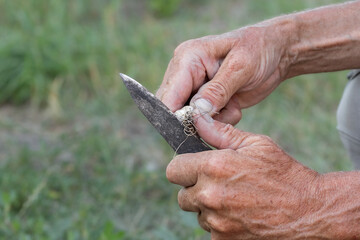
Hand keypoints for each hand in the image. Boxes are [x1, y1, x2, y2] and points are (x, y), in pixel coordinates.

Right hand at [157, 19, 293, 124]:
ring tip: (233, 104)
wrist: (276, 52)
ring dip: (213, 120)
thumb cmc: (259, 49)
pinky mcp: (205, 99)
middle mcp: (185, 72)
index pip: (168, 95)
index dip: (177, 116)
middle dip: (198, 119)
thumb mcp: (241, 67)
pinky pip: (204, 120)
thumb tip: (196, 112)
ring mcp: (194, 87)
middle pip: (174, 110)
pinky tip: (235, 105)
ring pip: (190, 118)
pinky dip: (220, 119)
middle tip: (224, 112)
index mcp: (187, 57)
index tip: (199, 127)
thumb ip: (218, 90)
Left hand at [166, 114, 320, 238]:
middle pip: (182, 194)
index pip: (173, 170)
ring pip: (197, 213)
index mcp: (214, 167)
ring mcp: (216, 221)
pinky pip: (210, 229)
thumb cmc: (283, 173)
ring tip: (235, 198)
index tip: (193, 168)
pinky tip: (240, 213)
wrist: (309, 210)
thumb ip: (220, 133)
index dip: (183, 168)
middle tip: (218, 183)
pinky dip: (220, 222)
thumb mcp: (256, 144)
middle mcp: (210, 196)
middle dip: (195, 188)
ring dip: (209, 206)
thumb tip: (197, 119)